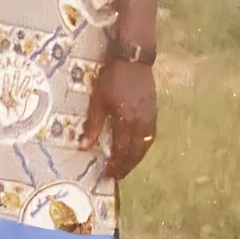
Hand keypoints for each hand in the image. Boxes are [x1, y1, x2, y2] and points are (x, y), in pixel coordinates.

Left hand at [82, 59, 157, 178]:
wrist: (133, 62)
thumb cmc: (111, 79)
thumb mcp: (98, 100)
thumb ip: (93, 124)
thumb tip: (85, 146)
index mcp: (126, 120)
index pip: (121, 150)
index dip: (115, 164)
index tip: (107, 173)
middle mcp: (141, 123)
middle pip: (135, 152)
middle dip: (126, 166)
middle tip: (117, 176)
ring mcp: (150, 119)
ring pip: (145, 147)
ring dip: (136, 160)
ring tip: (126, 167)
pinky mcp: (154, 114)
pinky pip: (150, 137)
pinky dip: (143, 148)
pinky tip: (136, 151)